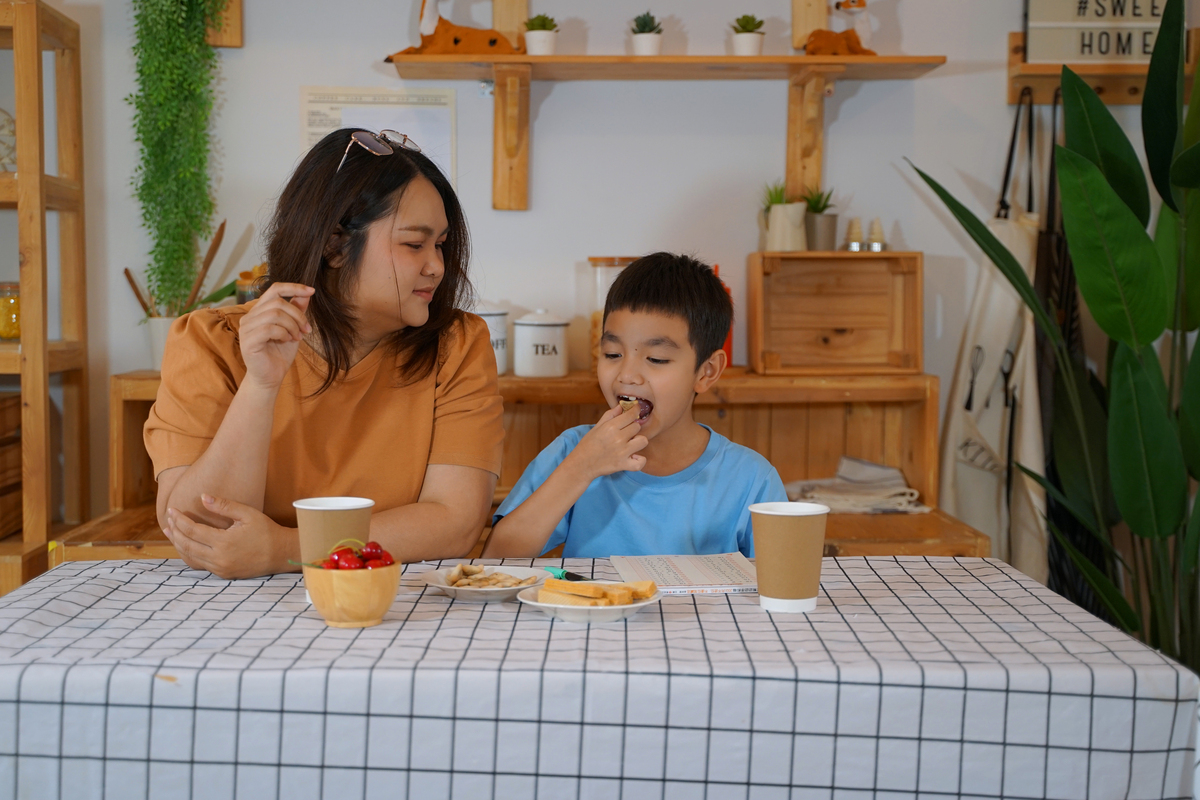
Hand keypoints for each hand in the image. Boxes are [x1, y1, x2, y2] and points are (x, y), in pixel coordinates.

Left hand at [163, 494, 296, 578]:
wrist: (281, 553)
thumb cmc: (266, 531)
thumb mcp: (247, 514)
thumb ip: (224, 506)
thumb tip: (202, 497)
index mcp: (224, 542)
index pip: (192, 530)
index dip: (179, 519)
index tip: (172, 510)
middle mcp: (219, 558)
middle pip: (187, 544)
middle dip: (174, 531)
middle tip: (168, 520)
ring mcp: (220, 569)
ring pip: (190, 557)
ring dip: (179, 544)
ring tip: (171, 532)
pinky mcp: (223, 574)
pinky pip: (200, 564)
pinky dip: (190, 554)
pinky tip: (186, 545)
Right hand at [238, 282, 313, 390]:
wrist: (270, 378)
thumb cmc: (279, 354)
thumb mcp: (293, 329)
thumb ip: (297, 311)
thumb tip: (306, 294)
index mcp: (259, 311)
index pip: (274, 289)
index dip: (294, 287)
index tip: (312, 291)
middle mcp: (249, 317)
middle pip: (277, 302)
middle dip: (297, 315)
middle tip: (306, 330)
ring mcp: (246, 328)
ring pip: (274, 314)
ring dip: (292, 326)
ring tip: (297, 337)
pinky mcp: (247, 341)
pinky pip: (269, 328)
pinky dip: (284, 333)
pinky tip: (287, 341)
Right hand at [565, 405, 647, 479]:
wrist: (581, 464)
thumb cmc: (588, 445)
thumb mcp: (596, 427)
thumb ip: (610, 415)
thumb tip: (621, 406)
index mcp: (610, 427)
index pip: (631, 415)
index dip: (635, 411)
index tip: (636, 410)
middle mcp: (618, 438)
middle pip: (637, 427)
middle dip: (633, 428)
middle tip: (625, 433)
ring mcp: (622, 452)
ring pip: (643, 441)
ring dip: (638, 442)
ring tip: (630, 444)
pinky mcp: (624, 465)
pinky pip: (641, 462)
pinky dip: (639, 460)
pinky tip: (633, 457)